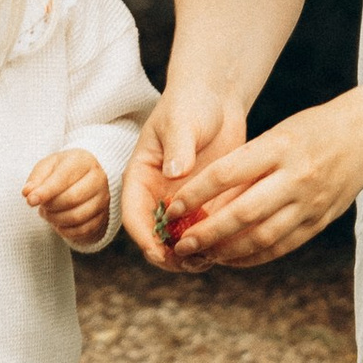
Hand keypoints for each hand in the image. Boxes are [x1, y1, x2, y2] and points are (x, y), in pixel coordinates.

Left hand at [24, 147, 110, 246]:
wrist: (85, 177)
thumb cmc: (62, 171)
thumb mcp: (47, 167)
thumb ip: (36, 179)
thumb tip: (28, 193)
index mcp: (83, 161)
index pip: (63, 178)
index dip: (46, 191)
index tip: (30, 201)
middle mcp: (98, 179)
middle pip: (72, 198)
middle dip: (51, 206)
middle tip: (42, 206)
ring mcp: (103, 199)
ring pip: (77, 217)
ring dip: (56, 219)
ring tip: (48, 214)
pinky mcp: (103, 216)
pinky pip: (83, 230)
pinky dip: (66, 231)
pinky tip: (59, 223)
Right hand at [120, 85, 246, 271]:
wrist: (217, 98)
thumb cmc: (191, 103)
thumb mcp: (180, 121)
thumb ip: (177, 146)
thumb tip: (174, 172)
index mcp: (141, 177)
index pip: (134, 216)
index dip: (144, 238)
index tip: (160, 253)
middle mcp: (157, 195)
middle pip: (155, 237)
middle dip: (169, 256)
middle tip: (191, 264)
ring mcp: (181, 202)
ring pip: (179, 240)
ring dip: (191, 255)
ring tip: (211, 260)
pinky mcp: (205, 203)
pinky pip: (204, 231)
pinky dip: (212, 244)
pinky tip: (229, 248)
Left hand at [165, 92, 362, 267]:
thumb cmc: (315, 129)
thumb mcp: (278, 133)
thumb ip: (246, 163)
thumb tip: (206, 197)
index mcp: (279, 147)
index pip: (227, 174)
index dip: (196, 194)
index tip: (172, 207)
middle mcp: (295, 177)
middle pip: (242, 213)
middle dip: (206, 232)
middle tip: (181, 244)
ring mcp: (310, 203)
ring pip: (261, 237)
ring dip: (227, 251)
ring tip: (203, 255)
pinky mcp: (320, 221)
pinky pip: (282, 246)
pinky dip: (254, 257)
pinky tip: (233, 259)